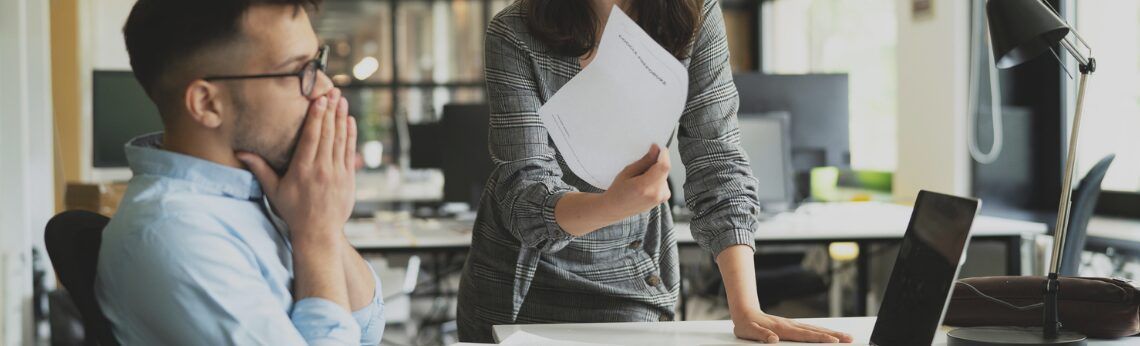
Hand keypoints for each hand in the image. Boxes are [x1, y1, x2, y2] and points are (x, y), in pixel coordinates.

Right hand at [237, 88, 357, 241]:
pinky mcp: (349, 178)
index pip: (311, 137)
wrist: (319, 232)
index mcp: (302, 170)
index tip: (318, 99)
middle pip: (327, 134)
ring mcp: (337, 173)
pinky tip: (350, 121)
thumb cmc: (293, 211)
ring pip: (340, 140)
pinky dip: (351, 135)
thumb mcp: (274, 190)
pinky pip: (350, 151)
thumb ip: (259, 169)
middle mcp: (322, 169)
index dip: (316, 116)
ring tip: (342, 100)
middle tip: (332, 91)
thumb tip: (239, 152)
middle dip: (330, 111)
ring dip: (341, 118)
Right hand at [601, 144, 670, 216]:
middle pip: (665, 170)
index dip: (663, 154)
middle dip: (657, 163)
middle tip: (644, 165)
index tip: (659, 148)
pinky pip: (664, 182)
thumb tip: (656, 150)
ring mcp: (661, 198)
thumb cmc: (618, 192)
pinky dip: (657, 178)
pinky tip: (646, 184)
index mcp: (645, 187)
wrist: (615, 209)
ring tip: (642, 177)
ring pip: (665, 175)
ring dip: (657, 171)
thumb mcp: (627, 172)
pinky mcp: (663, 199)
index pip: (664, 166)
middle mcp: (656, 194)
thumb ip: (644, 161)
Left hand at [731, 308, 852, 343]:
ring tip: (845, 337)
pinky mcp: (792, 326)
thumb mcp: (750, 332)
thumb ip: (761, 335)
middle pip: (816, 331)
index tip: (834, 341)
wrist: (745, 313)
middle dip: (834, 335)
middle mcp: (791, 325)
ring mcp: (793, 324)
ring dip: (831, 332)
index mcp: (782, 329)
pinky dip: (823, 332)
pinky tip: (829, 334)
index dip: (821, 338)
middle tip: (850, 338)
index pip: (805, 335)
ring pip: (815, 329)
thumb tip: (774, 339)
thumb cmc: (747, 325)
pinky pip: (811, 329)